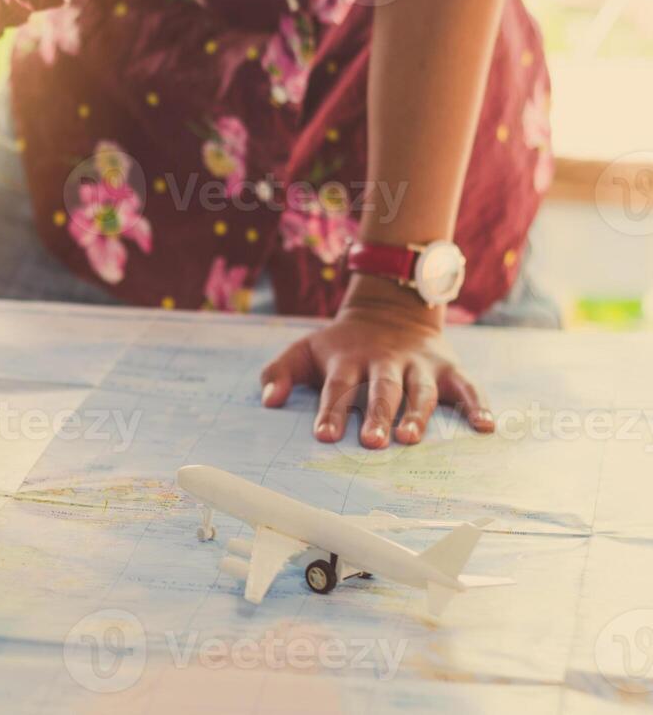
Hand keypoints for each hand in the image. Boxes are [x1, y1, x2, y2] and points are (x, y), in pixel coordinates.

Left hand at [258, 275, 493, 447]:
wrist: (390, 310)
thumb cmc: (342, 345)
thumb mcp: (305, 350)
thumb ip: (280, 372)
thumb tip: (267, 400)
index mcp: (349, 360)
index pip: (338, 386)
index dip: (331, 411)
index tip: (324, 436)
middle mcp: (385, 362)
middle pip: (381, 389)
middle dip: (377, 415)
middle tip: (371, 442)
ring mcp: (419, 365)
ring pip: (420, 390)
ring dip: (417, 414)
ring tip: (411, 439)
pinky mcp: (448, 368)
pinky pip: (467, 387)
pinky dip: (477, 405)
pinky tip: (485, 427)